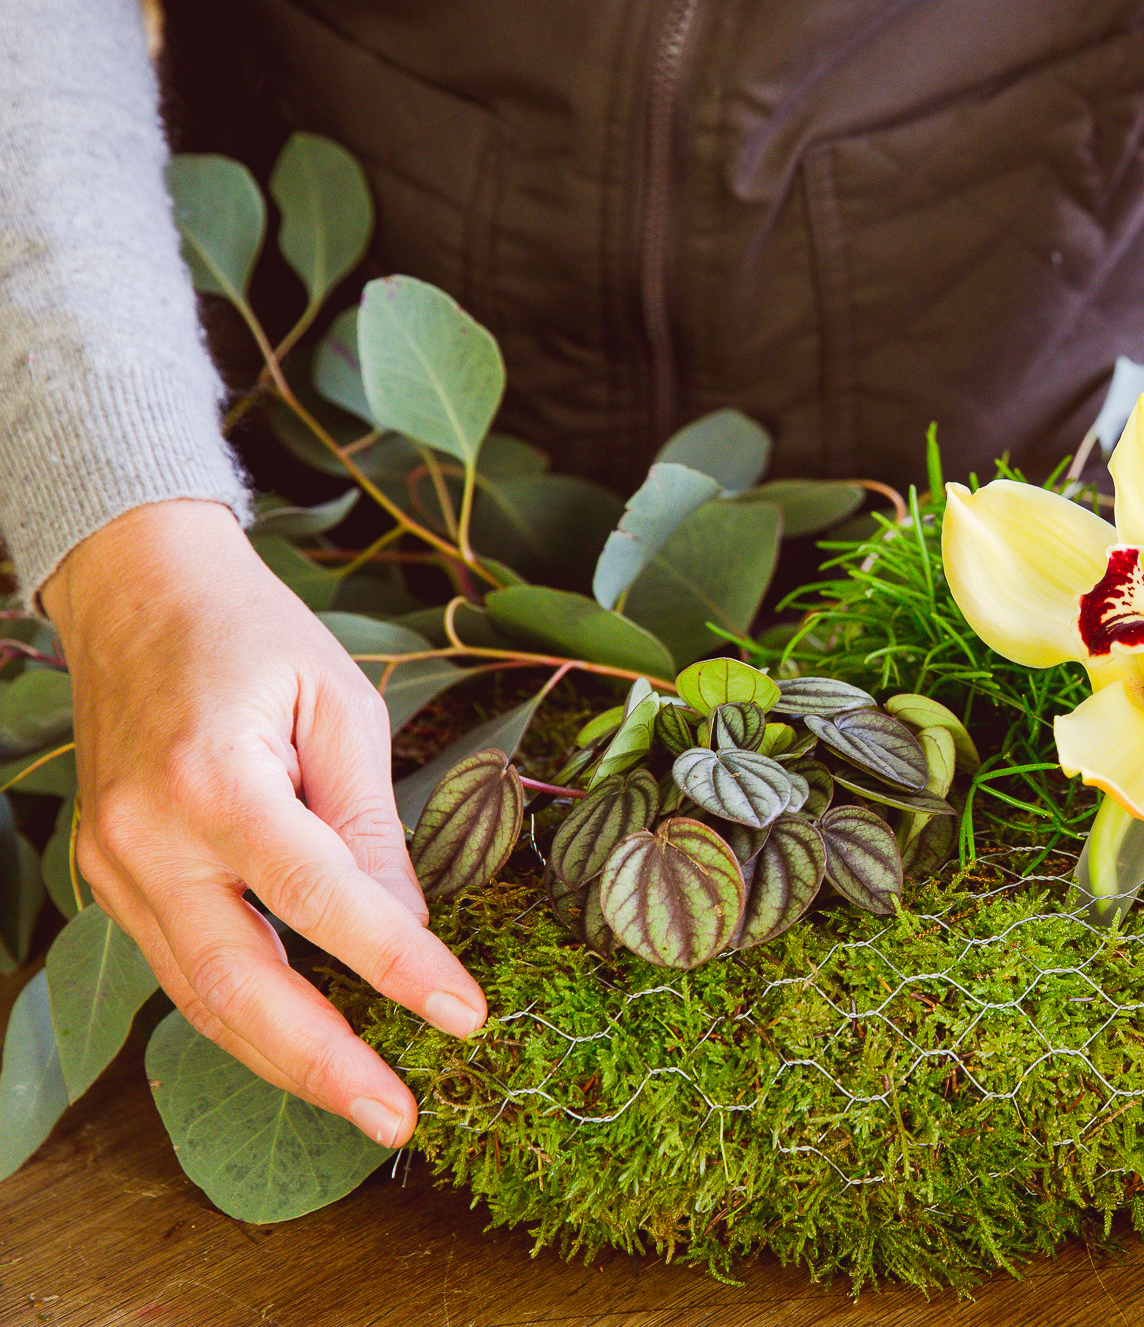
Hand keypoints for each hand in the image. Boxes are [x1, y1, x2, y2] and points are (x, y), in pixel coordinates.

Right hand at [44, 500, 484, 1146]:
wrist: (136, 595)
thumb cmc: (254, 639)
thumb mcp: (340, 708)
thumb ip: (370, 825)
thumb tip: (411, 928)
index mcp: (212, 781)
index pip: (320, 899)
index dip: (396, 965)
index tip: (464, 1015)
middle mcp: (146, 838)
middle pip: (238, 984)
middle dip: (323, 1065)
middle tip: (401, 1117)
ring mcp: (113, 868)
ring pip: (200, 997)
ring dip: (285, 1061)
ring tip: (368, 1103)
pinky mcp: (109, 883)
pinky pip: (183, 969)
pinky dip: (247, 1016)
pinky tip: (309, 1048)